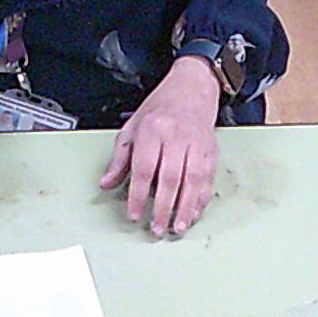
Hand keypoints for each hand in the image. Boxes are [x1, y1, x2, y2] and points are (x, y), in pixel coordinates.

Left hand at [101, 55, 220, 236]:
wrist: (192, 87)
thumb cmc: (160, 108)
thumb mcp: (133, 128)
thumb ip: (120, 159)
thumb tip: (107, 183)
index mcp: (153, 131)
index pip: (144, 169)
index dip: (138, 195)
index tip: (135, 214)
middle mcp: (177, 137)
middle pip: (170, 179)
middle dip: (163, 208)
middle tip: (157, 228)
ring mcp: (197, 144)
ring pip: (193, 181)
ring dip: (185, 208)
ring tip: (177, 227)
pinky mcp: (211, 150)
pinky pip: (208, 179)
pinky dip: (201, 199)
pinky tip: (194, 213)